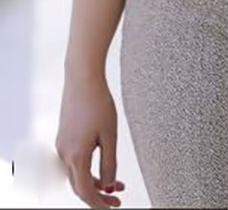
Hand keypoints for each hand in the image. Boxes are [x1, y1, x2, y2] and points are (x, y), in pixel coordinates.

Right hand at [55, 71, 126, 207]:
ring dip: (95, 182)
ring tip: (116, 183)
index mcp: (76, 155)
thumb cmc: (98, 102)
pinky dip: (88, 168)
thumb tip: (110, 186)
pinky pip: (74, 161)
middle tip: (117, 199)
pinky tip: (102, 164)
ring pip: (77, 174)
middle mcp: (64, 153)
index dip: (99, 203)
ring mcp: (62, 145)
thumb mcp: (110, 135)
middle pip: (79, 186)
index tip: (113, 207)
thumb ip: (110, 163)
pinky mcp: (64, 137)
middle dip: (98, 195)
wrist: (82, 77)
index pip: (86, 191)